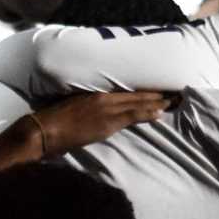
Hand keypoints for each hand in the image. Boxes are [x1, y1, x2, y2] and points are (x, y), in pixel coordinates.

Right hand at [0, 89, 170, 169]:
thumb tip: (97, 110)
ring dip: (157, 102)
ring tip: (175, 100)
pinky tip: (159, 113)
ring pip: (137, 103)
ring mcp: (104, 110)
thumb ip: (87, 106)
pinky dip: (145, 113)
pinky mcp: (104, 123)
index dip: (146, 90)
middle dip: (158, 93)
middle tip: (178, 91)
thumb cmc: (51, 120)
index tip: (161, 87)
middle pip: (136, 95)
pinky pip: (130, 116)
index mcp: (94, 93)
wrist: (40, 131)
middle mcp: (102, 98)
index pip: (126, 90)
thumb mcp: (71, 105)